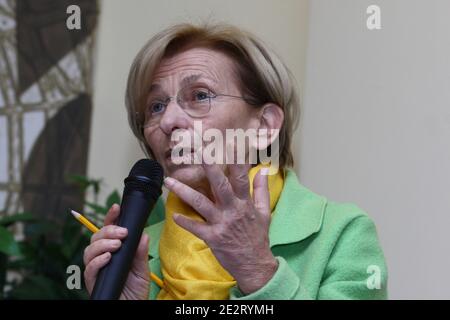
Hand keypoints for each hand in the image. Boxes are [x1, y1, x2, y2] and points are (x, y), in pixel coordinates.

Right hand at [83, 204, 149, 299]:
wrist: (131, 307)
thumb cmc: (135, 290)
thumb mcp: (142, 270)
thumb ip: (140, 254)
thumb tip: (143, 235)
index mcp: (114, 251)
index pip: (108, 231)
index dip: (110, 218)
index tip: (117, 208)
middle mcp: (102, 258)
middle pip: (96, 237)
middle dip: (108, 231)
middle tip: (123, 233)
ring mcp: (96, 270)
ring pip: (89, 251)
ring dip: (102, 244)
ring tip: (116, 245)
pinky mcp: (93, 282)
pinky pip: (89, 269)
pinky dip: (97, 261)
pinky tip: (108, 258)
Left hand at [164, 164, 277, 293]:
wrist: (254, 264)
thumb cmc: (258, 237)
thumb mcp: (265, 212)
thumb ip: (262, 190)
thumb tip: (263, 170)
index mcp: (245, 203)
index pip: (242, 177)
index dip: (236, 160)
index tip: (230, 143)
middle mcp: (233, 210)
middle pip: (220, 185)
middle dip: (209, 167)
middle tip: (199, 152)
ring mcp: (221, 224)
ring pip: (200, 203)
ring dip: (183, 191)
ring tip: (169, 181)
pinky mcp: (213, 237)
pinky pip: (196, 227)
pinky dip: (184, 222)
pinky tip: (174, 216)